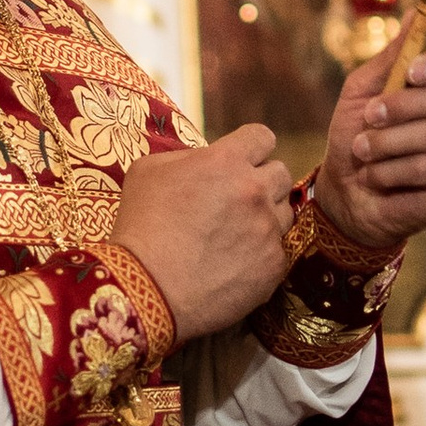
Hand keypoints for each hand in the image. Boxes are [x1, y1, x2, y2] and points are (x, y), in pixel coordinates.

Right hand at [112, 124, 293, 342]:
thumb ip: (184, 157)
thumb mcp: (147, 172)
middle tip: (238, 200)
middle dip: (263, 181)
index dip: (251, 148)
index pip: (262, 137)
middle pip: (281, 173)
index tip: (241, 162)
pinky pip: (278, 251)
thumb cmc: (140, 227)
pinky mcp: (273, 266)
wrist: (147, 287)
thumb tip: (201, 160)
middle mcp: (255, 191)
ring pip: (284, 213)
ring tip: (236, 235)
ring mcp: (268, 230)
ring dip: (265, 218)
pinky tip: (235, 264)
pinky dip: (261, 255)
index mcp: (226, 162)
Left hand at [309, 34, 425, 259]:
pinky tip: (374, 175)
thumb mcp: (363, 91)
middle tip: (370, 116)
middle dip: (405, 106)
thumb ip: (391, 57)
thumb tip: (414, 13)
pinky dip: (393, 170)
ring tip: (362, 150)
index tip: (412, 72)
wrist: (348, 193)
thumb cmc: (358, 136)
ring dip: (391, 142)